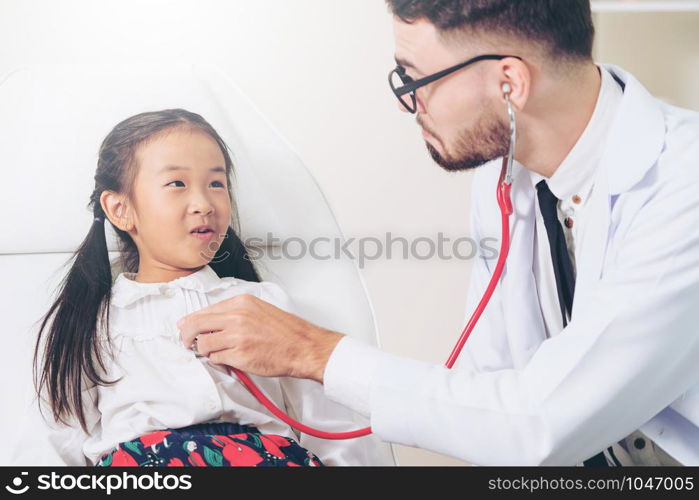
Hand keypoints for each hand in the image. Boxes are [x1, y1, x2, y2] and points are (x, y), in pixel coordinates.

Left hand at [177, 294, 344, 382]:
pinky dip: (218, 360)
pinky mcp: (239, 355)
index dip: (191, 322)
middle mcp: (236, 317)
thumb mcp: (259, 310)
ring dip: (204, 350)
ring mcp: (237, 336)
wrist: (303, 346)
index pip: (204, 310)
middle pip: (196, 325)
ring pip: (202, 344)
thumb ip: (235, 312)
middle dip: (186, 336)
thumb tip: (209, 320)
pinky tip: (228, 358)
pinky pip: (216, 359)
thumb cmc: (286, 331)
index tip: (186, 328)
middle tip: (187, 343)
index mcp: (241, 303)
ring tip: (213, 352)